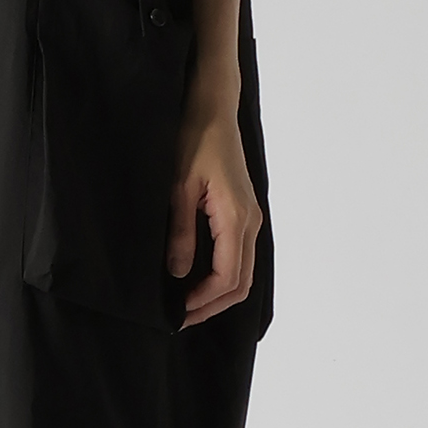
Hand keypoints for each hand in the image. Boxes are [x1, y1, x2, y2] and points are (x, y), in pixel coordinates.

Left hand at [167, 94, 262, 327]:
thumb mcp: (178, 188)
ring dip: (218, 293)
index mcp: (236, 218)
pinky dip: (222, 275)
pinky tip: (198, 278)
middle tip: (181, 318)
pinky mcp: (243, 212)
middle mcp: (250, 223)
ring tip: (187, 303)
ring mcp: (250, 218)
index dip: (203, 302)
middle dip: (212, 306)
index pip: (228, 278)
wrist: (212, 110)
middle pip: (241, 283)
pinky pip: (239, 255)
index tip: (177, 313)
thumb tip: (179, 273)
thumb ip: (182, 233)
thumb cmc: (194, 141)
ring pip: (242, 271)